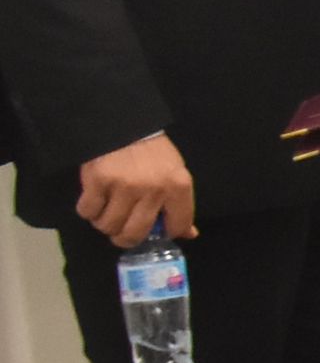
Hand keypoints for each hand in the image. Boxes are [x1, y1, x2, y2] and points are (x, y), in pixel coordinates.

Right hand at [78, 132, 195, 246]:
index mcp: (178, 186)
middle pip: (134, 234)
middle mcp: (152, 189)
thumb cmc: (152, 153)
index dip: (165, 233)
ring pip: (108, 226)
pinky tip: (96, 200)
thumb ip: (181, 204)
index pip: (176, 226)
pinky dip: (89, 211)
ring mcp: (123, 186)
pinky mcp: (98, 182)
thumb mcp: (176, 173)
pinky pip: (88, 212)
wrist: (124, 125)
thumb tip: (189, 234)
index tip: (156, 230)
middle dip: (126, 238)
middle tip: (122, 231)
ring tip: (109, 211)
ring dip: (106, 223)